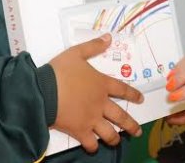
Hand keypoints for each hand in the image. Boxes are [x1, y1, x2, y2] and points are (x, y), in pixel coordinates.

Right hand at [51, 34, 143, 152]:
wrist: (43, 91)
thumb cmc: (59, 71)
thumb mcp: (76, 53)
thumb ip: (93, 46)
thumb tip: (108, 37)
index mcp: (102, 84)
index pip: (123, 90)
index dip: (133, 94)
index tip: (140, 99)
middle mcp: (101, 104)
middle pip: (121, 117)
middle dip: (131, 125)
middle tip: (137, 132)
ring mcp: (92, 119)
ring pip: (109, 133)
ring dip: (115, 139)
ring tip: (117, 141)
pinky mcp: (80, 131)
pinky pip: (90, 143)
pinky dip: (93, 146)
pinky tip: (94, 147)